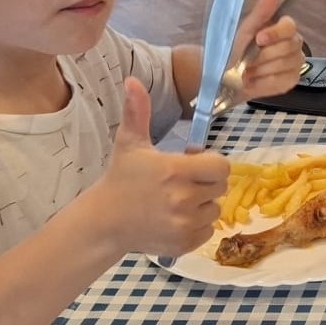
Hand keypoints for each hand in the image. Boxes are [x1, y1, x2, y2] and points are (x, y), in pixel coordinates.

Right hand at [88, 78, 229, 255]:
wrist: (104, 222)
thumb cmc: (120, 179)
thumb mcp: (129, 144)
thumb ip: (136, 112)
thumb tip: (132, 81)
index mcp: (175, 171)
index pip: (220, 166)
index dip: (210, 162)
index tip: (191, 162)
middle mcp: (183, 199)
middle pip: (219, 187)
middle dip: (206, 182)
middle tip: (182, 182)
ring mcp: (185, 224)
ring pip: (215, 209)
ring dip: (203, 204)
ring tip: (177, 201)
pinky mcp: (184, 243)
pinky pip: (208, 231)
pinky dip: (198, 225)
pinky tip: (176, 218)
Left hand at [232, 0, 305, 98]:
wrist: (226, 76)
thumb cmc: (236, 51)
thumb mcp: (244, 31)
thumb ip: (260, 13)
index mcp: (283, 29)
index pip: (290, 26)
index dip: (275, 33)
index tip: (259, 39)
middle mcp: (293, 45)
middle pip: (288, 47)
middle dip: (263, 54)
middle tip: (247, 58)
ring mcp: (294, 64)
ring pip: (283, 65)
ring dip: (260, 69)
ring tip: (247, 70)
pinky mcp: (291, 81)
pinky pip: (280, 80)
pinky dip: (263, 81)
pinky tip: (253, 80)